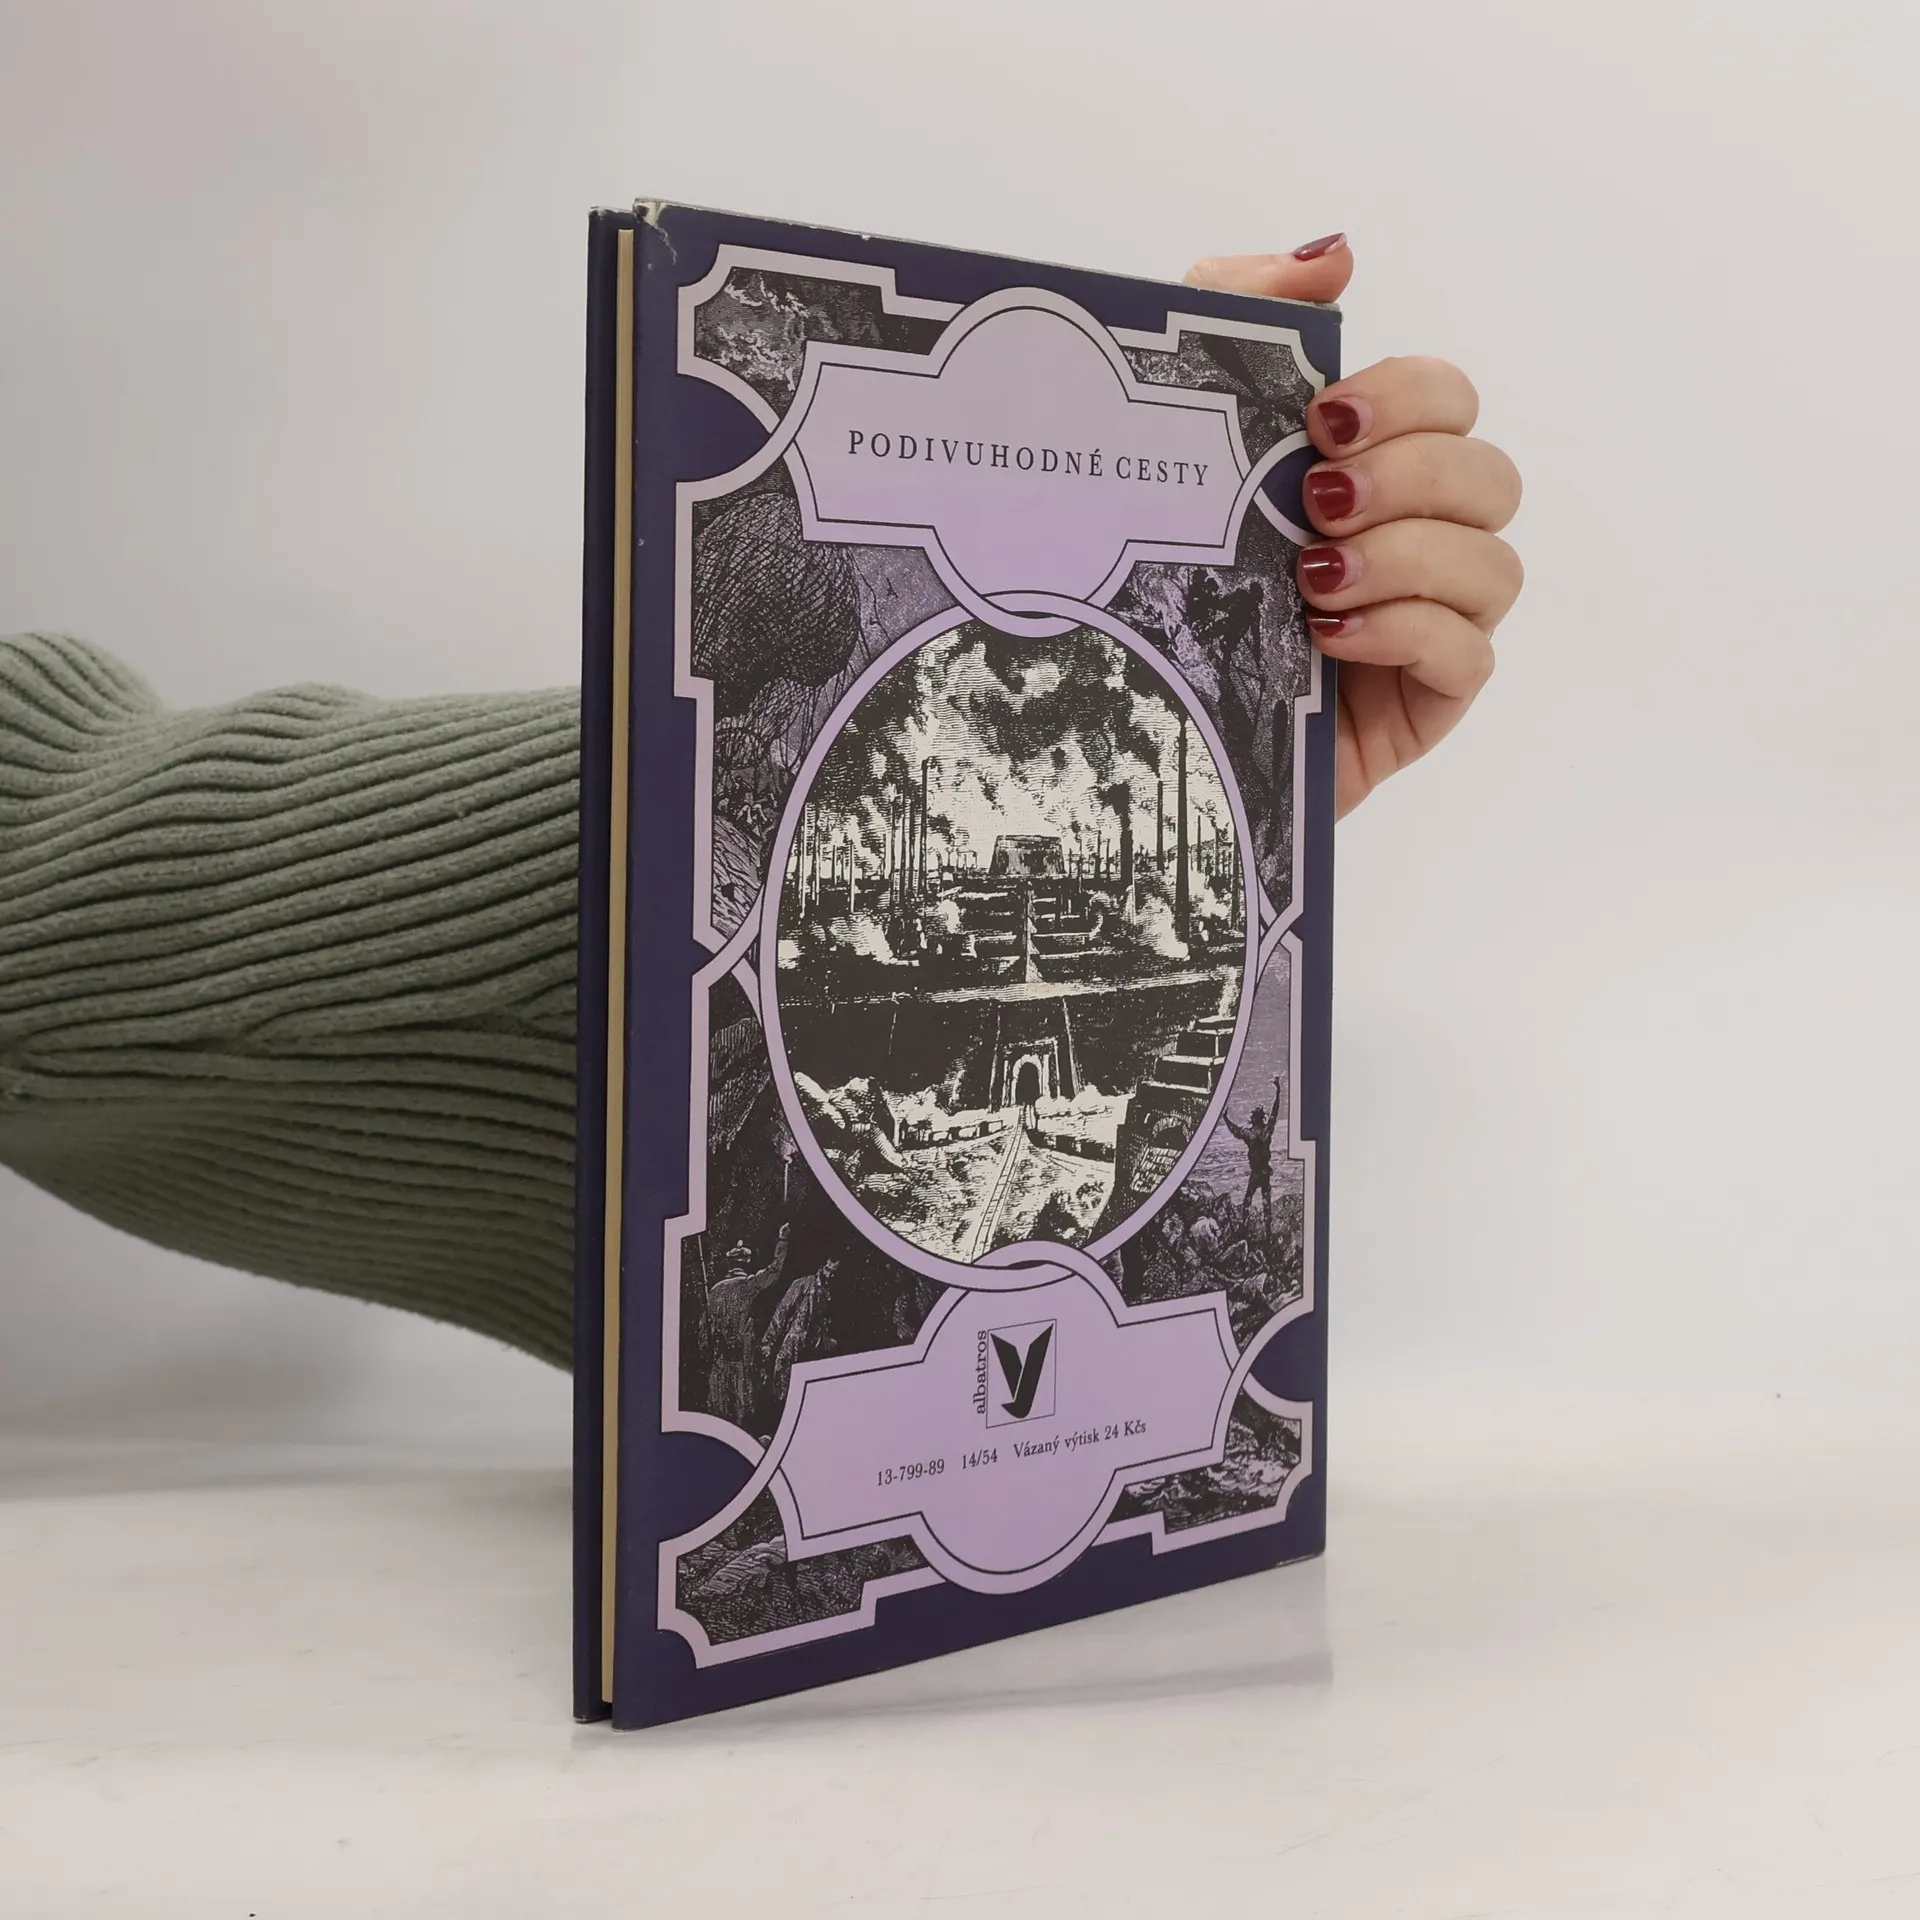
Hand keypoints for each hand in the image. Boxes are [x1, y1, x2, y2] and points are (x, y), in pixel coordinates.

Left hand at [1185, 236, 1521, 815]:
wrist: (1116, 711)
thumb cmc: (1154, 570)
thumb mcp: (1172, 426)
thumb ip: (1237, 313)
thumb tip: (1336, 255)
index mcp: (1370, 467)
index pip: (1450, 400)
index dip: (1410, 397)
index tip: (1322, 419)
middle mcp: (1415, 538)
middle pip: (1490, 476)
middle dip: (1410, 477)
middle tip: (1314, 500)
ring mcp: (1427, 623)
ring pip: (1493, 566)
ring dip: (1407, 558)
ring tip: (1311, 576)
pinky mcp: (1421, 702)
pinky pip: (1470, 656)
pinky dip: (1406, 633)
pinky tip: (1326, 636)